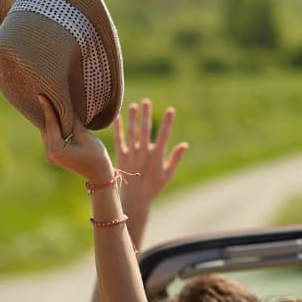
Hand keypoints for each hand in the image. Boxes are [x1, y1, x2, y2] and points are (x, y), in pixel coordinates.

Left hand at [38, 95, 111, 182]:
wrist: (100, 176)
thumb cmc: (97, 157)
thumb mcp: (86, 137)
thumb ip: (74, 122)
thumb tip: (67, 107)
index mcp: (57, 149)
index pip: (51, 125)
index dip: (48, 109)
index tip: (41, 95)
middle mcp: (50, 153)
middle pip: (46, 129)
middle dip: (48, 114)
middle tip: (47, 96)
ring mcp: (51, 156)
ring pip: (47, 133)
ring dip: (51, 121)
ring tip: (52, 105)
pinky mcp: (54, 156)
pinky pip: (51, 138)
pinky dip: (54, 129)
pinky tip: (57, 118)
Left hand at [113, 98, 188, 215]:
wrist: (135, 199)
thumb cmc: (153, 188)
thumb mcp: (168, 175)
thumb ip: (175, 159)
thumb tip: (185, 144)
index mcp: (157, 157)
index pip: (164, 135)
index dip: (168, 122)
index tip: (171, 110)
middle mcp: (144, 153)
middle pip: (146, 130)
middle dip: (146, 115)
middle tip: (146, 101)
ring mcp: (131, 154)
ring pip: (132, 132)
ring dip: (133, 118)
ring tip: (133, 105)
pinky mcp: (121, 157)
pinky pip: (119, 140)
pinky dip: (118, 128)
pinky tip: (117, 118)